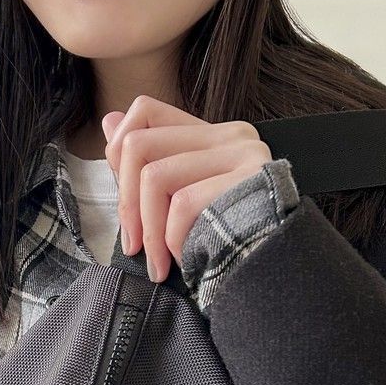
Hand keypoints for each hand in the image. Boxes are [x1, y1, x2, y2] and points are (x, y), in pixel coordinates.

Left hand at [101, 95, 272, 282]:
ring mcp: (244, 154)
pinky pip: (183, 203)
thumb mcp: (177, 200)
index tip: (125, 201)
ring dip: (149, 231)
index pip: (145, 111)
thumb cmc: (225, 241)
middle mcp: (231, 135)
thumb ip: (147, 161)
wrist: (274, 273)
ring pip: (155, 176)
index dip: (118, 150)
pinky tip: (186, 261)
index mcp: (213, 135)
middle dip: (126, 204)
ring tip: (158, 265)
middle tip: (133, 247)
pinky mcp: (250, 179)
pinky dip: (174, 240)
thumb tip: (111, 120)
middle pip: (139, 145)